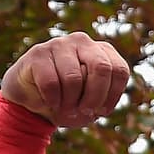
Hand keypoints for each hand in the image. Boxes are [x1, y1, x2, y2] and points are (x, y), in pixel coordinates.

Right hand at [0, 32, 130, 127]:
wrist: (33, 101)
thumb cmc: (69, 101)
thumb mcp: (92, 103)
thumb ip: (102, 98)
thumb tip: (99, 101)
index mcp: (103, 52)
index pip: (120, 70)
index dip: (113, 96)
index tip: (101, 111)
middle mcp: (83, 42)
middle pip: (101, 68)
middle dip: (94, 97)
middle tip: (85, 112)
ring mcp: (60, 44)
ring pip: (73, 78)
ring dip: (70, 102)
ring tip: (66, 109)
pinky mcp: (38, 53)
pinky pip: (51, 82)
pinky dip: (53, 100)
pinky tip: (51, 103)